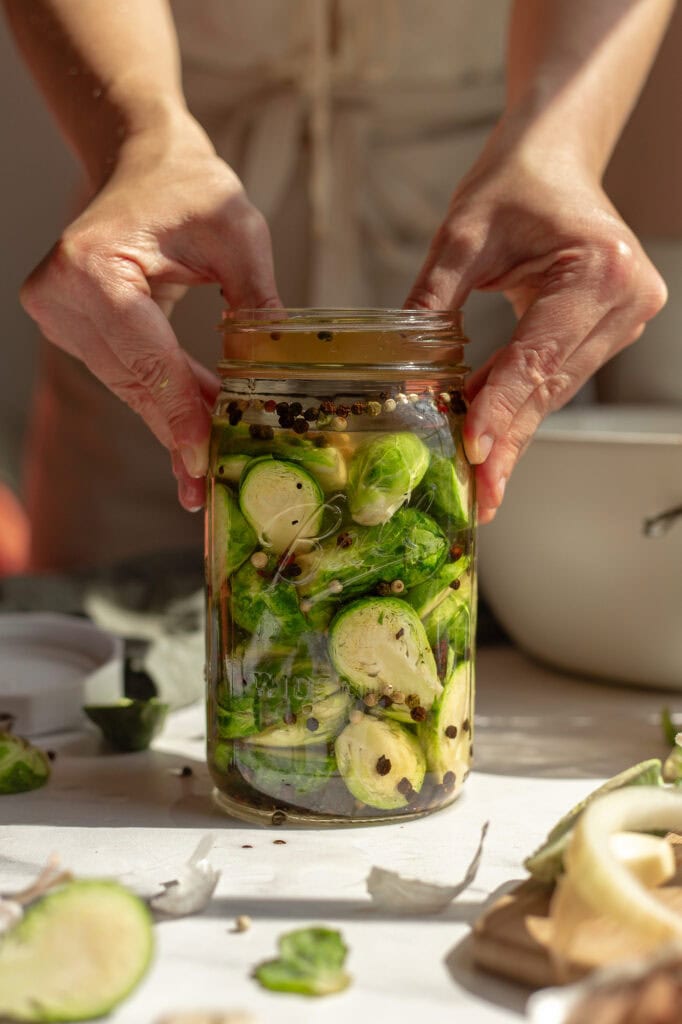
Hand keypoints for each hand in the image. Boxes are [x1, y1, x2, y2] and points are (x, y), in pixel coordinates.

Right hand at [20, 116, 280, 509]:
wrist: (144, 164)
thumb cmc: (190, 188)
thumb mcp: (239, 235)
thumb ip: (257, 302)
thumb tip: (282, 370)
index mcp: (95, 266)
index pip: (145, 358)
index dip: (178, 413)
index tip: (202, 459)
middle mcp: (62, 294)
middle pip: (134, 381)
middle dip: (179, 428)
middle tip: (208, 480)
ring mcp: (59, 312)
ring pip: (129, 385)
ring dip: (174, 418)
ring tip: (211, 458)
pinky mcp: (69, 325)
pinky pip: (125, 373)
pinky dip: (163, 395)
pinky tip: (195, 424)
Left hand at [405, 140, 666, 522]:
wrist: (553, 156)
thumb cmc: (513, 183)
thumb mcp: (462, 236)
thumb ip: (434, 304)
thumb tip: (404, 375)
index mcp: (597, 270)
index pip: (538, 356)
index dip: (502, 408)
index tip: (474, 451)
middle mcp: (624, 300)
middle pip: (551, 385)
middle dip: (508, 438)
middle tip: (478, 492)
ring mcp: (624, 317)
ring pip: (555, 389)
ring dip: (513, 428)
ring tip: (479, 475)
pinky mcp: (610, 327)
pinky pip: (558, 375)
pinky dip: (521, 402)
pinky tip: (493, 432)